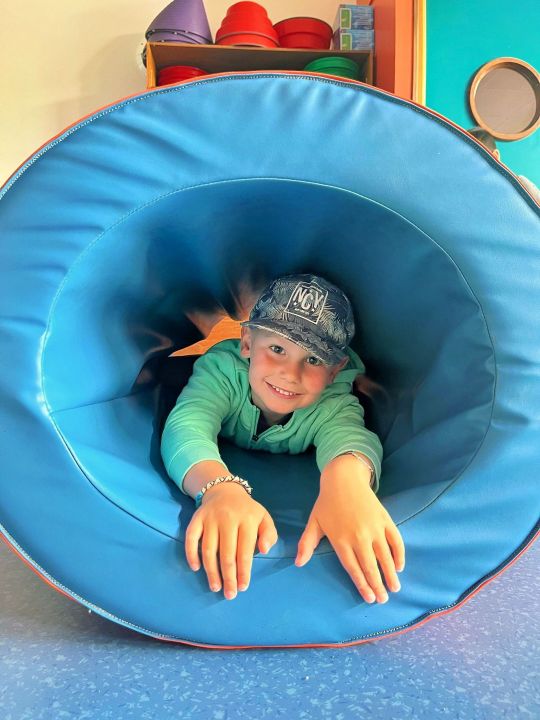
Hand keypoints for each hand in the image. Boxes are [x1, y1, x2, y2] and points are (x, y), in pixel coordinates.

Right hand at [185, 482, 277, 599]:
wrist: (225, 491)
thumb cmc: (247, 511)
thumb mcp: (264, 518)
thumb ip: (269, 534)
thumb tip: (264, 550)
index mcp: (247, 519)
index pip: (245, 550)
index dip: (244, 571)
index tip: (243, 587)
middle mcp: (228, 518)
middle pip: (227, 553)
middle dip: (229, 576)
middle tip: (230, 594)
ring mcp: (210, 518)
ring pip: (209, 549)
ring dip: (211, 571)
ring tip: (215, 587)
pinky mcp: (197, 518)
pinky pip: (191, 538)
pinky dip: (191, 553)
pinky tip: (196, 568)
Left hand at [295, 455, 404, 603]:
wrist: (343, 479)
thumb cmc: (327, 503)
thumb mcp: (314, 522)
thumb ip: (306, 544)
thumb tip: (298, 563)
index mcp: (341, 540)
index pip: (353, 568)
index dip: (362, 585)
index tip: (368, 598)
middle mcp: (359, 537)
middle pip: (370, 566)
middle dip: (377, 585)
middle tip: (383, 600)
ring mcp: (374, 528)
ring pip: (385, 557)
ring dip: (390, 575)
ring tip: (394, 589)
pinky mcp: (385, 520)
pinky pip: (395, 540)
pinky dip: (399, 554)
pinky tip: (399, 566)